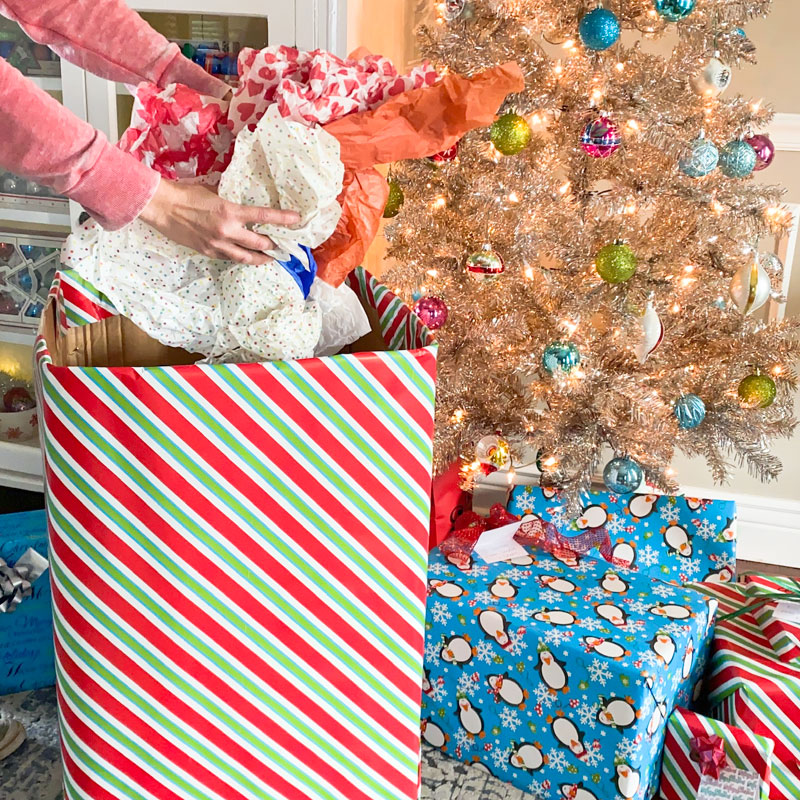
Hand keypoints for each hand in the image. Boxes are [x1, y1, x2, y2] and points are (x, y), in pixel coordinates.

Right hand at [139, 179, 299, 264]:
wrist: (161, 206)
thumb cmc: (186, 194)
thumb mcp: (213, 191)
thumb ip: (230, 200)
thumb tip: (242, 200)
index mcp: (230, 211)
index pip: (264, 216)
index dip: (283, 219)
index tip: (297, 220)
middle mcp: (227, 230)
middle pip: (260, 243)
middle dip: (274, 245)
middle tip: (284, 246)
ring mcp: (217, 244)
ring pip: (246, 258)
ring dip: (261, 259)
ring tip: (270, 259)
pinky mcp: (208, 252)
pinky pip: (230, 258)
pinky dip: (240, 258)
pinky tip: (246, 258)